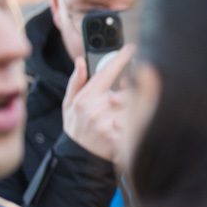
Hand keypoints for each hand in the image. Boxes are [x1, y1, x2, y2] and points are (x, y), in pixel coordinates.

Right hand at [61, 46, 134, 163]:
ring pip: (135, 107)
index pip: (106, 72)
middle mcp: (96, 110)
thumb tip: (80, 61)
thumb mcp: (69, 104)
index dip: (121, 58)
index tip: (132, 48)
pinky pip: (137, 125)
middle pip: (128, 90)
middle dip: (132, 90)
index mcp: (85, 98)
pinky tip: (132, 126)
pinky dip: (138, 123)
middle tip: (130, 93)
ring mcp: (107, 126)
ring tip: (127, 112)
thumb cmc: (76, 127)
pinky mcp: (119, 140)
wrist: (77, 158)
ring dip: (136, 107)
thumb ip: (76, 82)